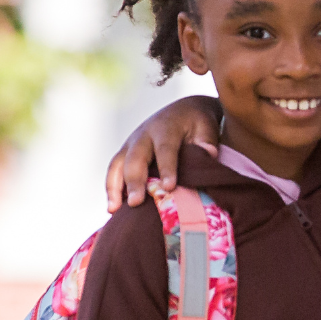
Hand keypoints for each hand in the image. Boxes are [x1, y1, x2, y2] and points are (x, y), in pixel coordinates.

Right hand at [106, 96, 222, 210]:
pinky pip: (114, 171)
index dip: (166, 168)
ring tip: (114, 210)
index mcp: (165, 128)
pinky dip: (111, 189)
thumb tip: (209, 153)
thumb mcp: (206, 125)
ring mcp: (131, 144)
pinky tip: (113, 208)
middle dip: (134, 180)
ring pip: (117, 164)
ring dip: (113, 187)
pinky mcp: (125, 153)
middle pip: (135, 158)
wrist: (183, 109)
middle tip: (135, 203)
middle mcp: (143, 135)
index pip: (165, 149)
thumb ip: (207, 139)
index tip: (169, 187)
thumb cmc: (196, 122)